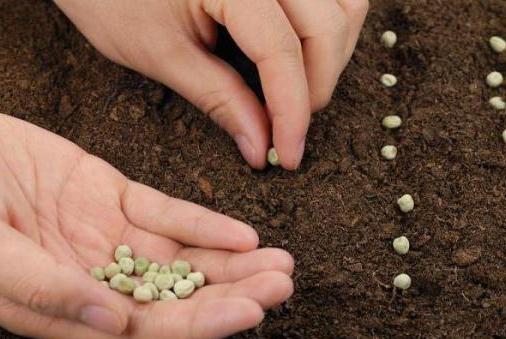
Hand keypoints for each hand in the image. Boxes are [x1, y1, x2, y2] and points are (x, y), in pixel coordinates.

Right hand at [0, 112, 293, 338]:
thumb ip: (46, 289)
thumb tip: (114, 322)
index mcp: (68, 310)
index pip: (147, 327)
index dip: (201, 322)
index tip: (251, 313)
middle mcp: (98, 279)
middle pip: (178, 295)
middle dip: (234, 291)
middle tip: (284, 283)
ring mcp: (109, 237)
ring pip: (184, 256)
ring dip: (233, 260)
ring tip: (281, 261)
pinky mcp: (114, 196)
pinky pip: (167, 212)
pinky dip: (204, 223)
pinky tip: (242, 233)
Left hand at [54, 0, 368, 169]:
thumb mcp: (159, 53)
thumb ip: (218, 98)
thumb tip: (260, 145)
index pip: (282, 52)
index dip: (292, 112)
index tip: (290, 155)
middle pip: (328, 26)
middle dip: (318, 86)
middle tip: (290, 127)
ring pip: (345, 4)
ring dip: (333, 53)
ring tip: (300, 88)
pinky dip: (330, 27)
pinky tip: (305, 51)